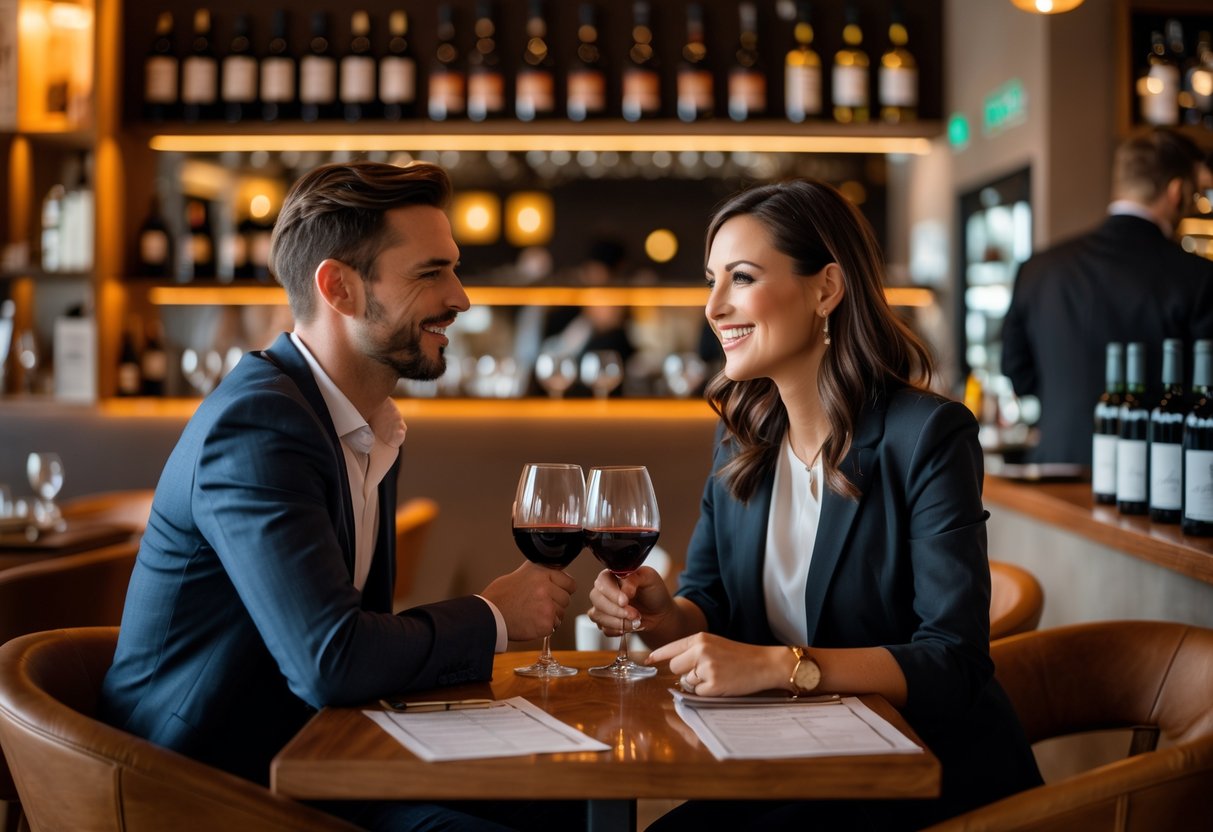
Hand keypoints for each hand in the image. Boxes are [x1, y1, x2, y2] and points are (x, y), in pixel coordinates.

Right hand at [481, 562, 574, 641]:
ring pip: (561, 614)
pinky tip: (530, 622)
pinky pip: (553, 627)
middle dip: (555, 604)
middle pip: (566, 600)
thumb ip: (541, 575)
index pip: (570, 583)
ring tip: (531, 613)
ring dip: (550, 616)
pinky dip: (543, 628)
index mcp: (542, 572)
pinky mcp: (545, 623)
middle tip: (537, 605)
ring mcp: (547, 606)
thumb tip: (557, 576)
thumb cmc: (501, 595)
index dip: (562, 589)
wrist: (488, 615)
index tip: (553, 593)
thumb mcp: (522, 574)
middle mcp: (546, 587)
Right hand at [586, 566, 671, 636]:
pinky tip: (628, 626)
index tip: (625, 602)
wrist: (658, 612)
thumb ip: (635, 579)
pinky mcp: (604, 621)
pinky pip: (602, 628)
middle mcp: (604, 589)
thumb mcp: (649, 579)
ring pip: (597, 615)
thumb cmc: (653, 592)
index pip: (602, 581)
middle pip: (596, 598)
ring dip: (617, 622)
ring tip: (635, 621)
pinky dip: (616, 630)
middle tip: (633, 614)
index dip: (612, 593)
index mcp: (613, 575)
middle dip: (615, 610)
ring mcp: (602, 606)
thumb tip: (624, 590)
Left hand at [646, 633, 788, 697]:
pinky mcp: (713, 685)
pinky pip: (698, 693)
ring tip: (718, 676)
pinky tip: (722, 684)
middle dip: (685, 672)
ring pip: (686, 681)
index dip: (658, 655)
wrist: (765, 664)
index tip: (646, 660)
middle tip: (705, 671)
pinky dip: (707, 693)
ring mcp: (706, 668)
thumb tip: (673, 664)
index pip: (671, 648)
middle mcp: (700, 651)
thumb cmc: (740, 655)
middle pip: (675, 667)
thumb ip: (694, 650)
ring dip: (697, 683)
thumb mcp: (715, 644)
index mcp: (700, 638)